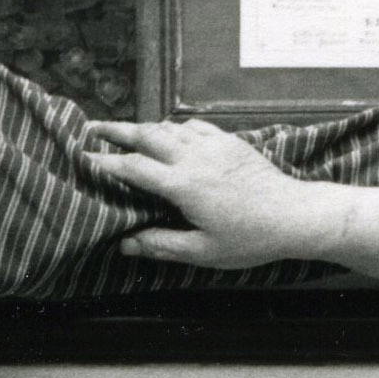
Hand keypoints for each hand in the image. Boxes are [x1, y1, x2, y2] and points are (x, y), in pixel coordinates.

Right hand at [87, 119, 340, 269]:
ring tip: (124, 130)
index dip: (105, 163)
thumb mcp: (204, 251)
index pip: (134, 168)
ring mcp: (214, 145)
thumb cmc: (251, 237)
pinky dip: (174, 126)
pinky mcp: (230, 142)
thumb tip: (126, 245)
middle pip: (146, 135)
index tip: (84, 159)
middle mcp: (194, 157)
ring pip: (169, 126)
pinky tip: (170, 132)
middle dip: (116, 130)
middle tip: (92, 128)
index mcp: (183, 185)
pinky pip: (194, 126)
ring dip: (143, 127)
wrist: (295, 214)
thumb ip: (162, 245)